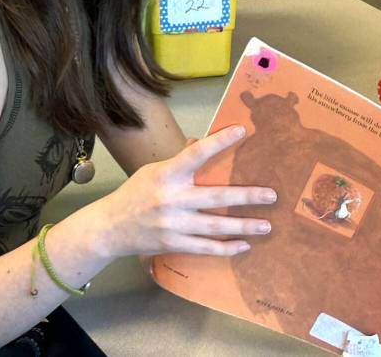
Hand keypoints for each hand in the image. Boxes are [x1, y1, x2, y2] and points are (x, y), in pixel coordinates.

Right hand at [90, 125, 276, 257]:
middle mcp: (171, 199)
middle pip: (216, 198)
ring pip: (215, 226)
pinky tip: (245, 245)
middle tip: (272, 195)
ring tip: (267, 225)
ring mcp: (172, 224)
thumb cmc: (136, 193)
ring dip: (244, 226)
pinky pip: (205, 248)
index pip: (196, 154)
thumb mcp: (154, 170)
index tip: (242, 131)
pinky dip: (226, 248)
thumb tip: (201, 141)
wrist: (108, 228)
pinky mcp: (172, 244)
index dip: (219, 142)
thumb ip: (180, 160)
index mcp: (166, 174)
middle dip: (247, 197)